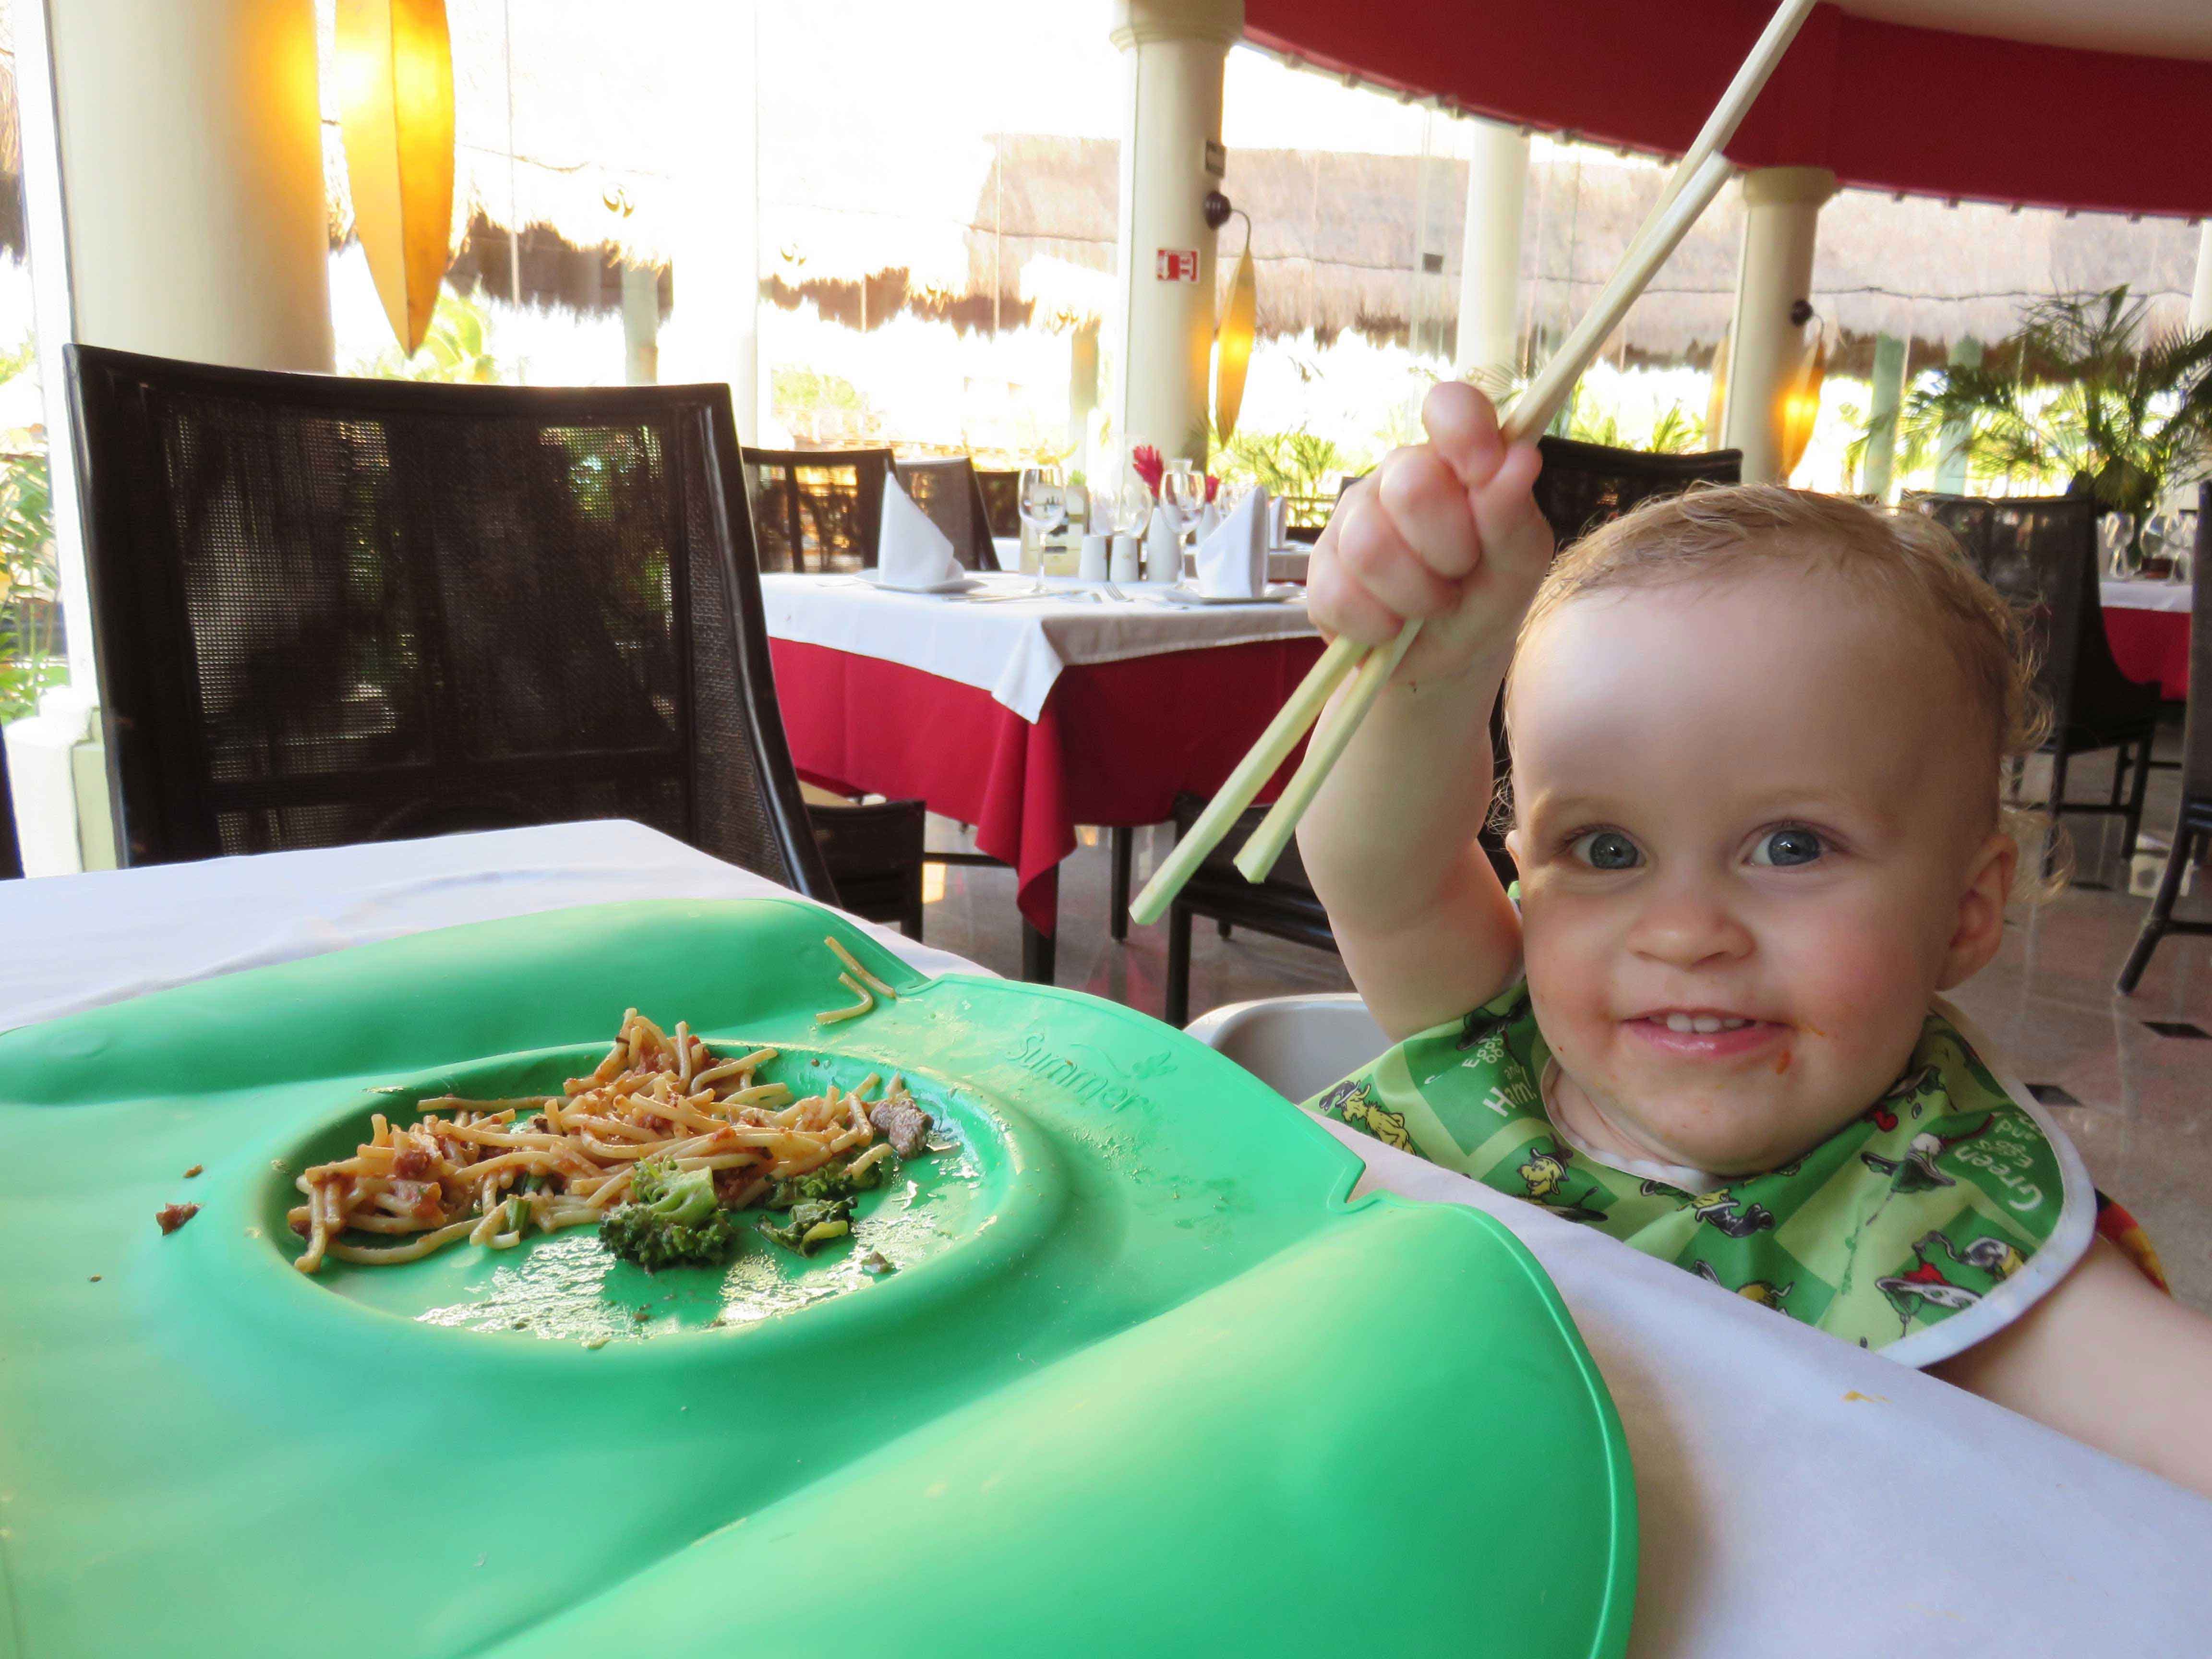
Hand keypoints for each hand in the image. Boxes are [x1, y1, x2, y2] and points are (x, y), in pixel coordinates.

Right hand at [1307, 383, 1552, 684]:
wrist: (1448, 659)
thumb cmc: (1486, 595)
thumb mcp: (1517, 562)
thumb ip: (1513, 514)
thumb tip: (1521, 458)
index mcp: (1452, 461)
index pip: (1448, 406)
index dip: (1465, 433)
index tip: (1486, 471)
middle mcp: (1396, 478)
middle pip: (1409, 484)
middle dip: (1448, 546)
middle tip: (1461, 570)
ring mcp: (1350, 523)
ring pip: (1369, 546)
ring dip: (1415, 594)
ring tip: (1432, 606)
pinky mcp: (1319, 573)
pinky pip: (1340, 595)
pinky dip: (1379, 625)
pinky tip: (1394, 628)